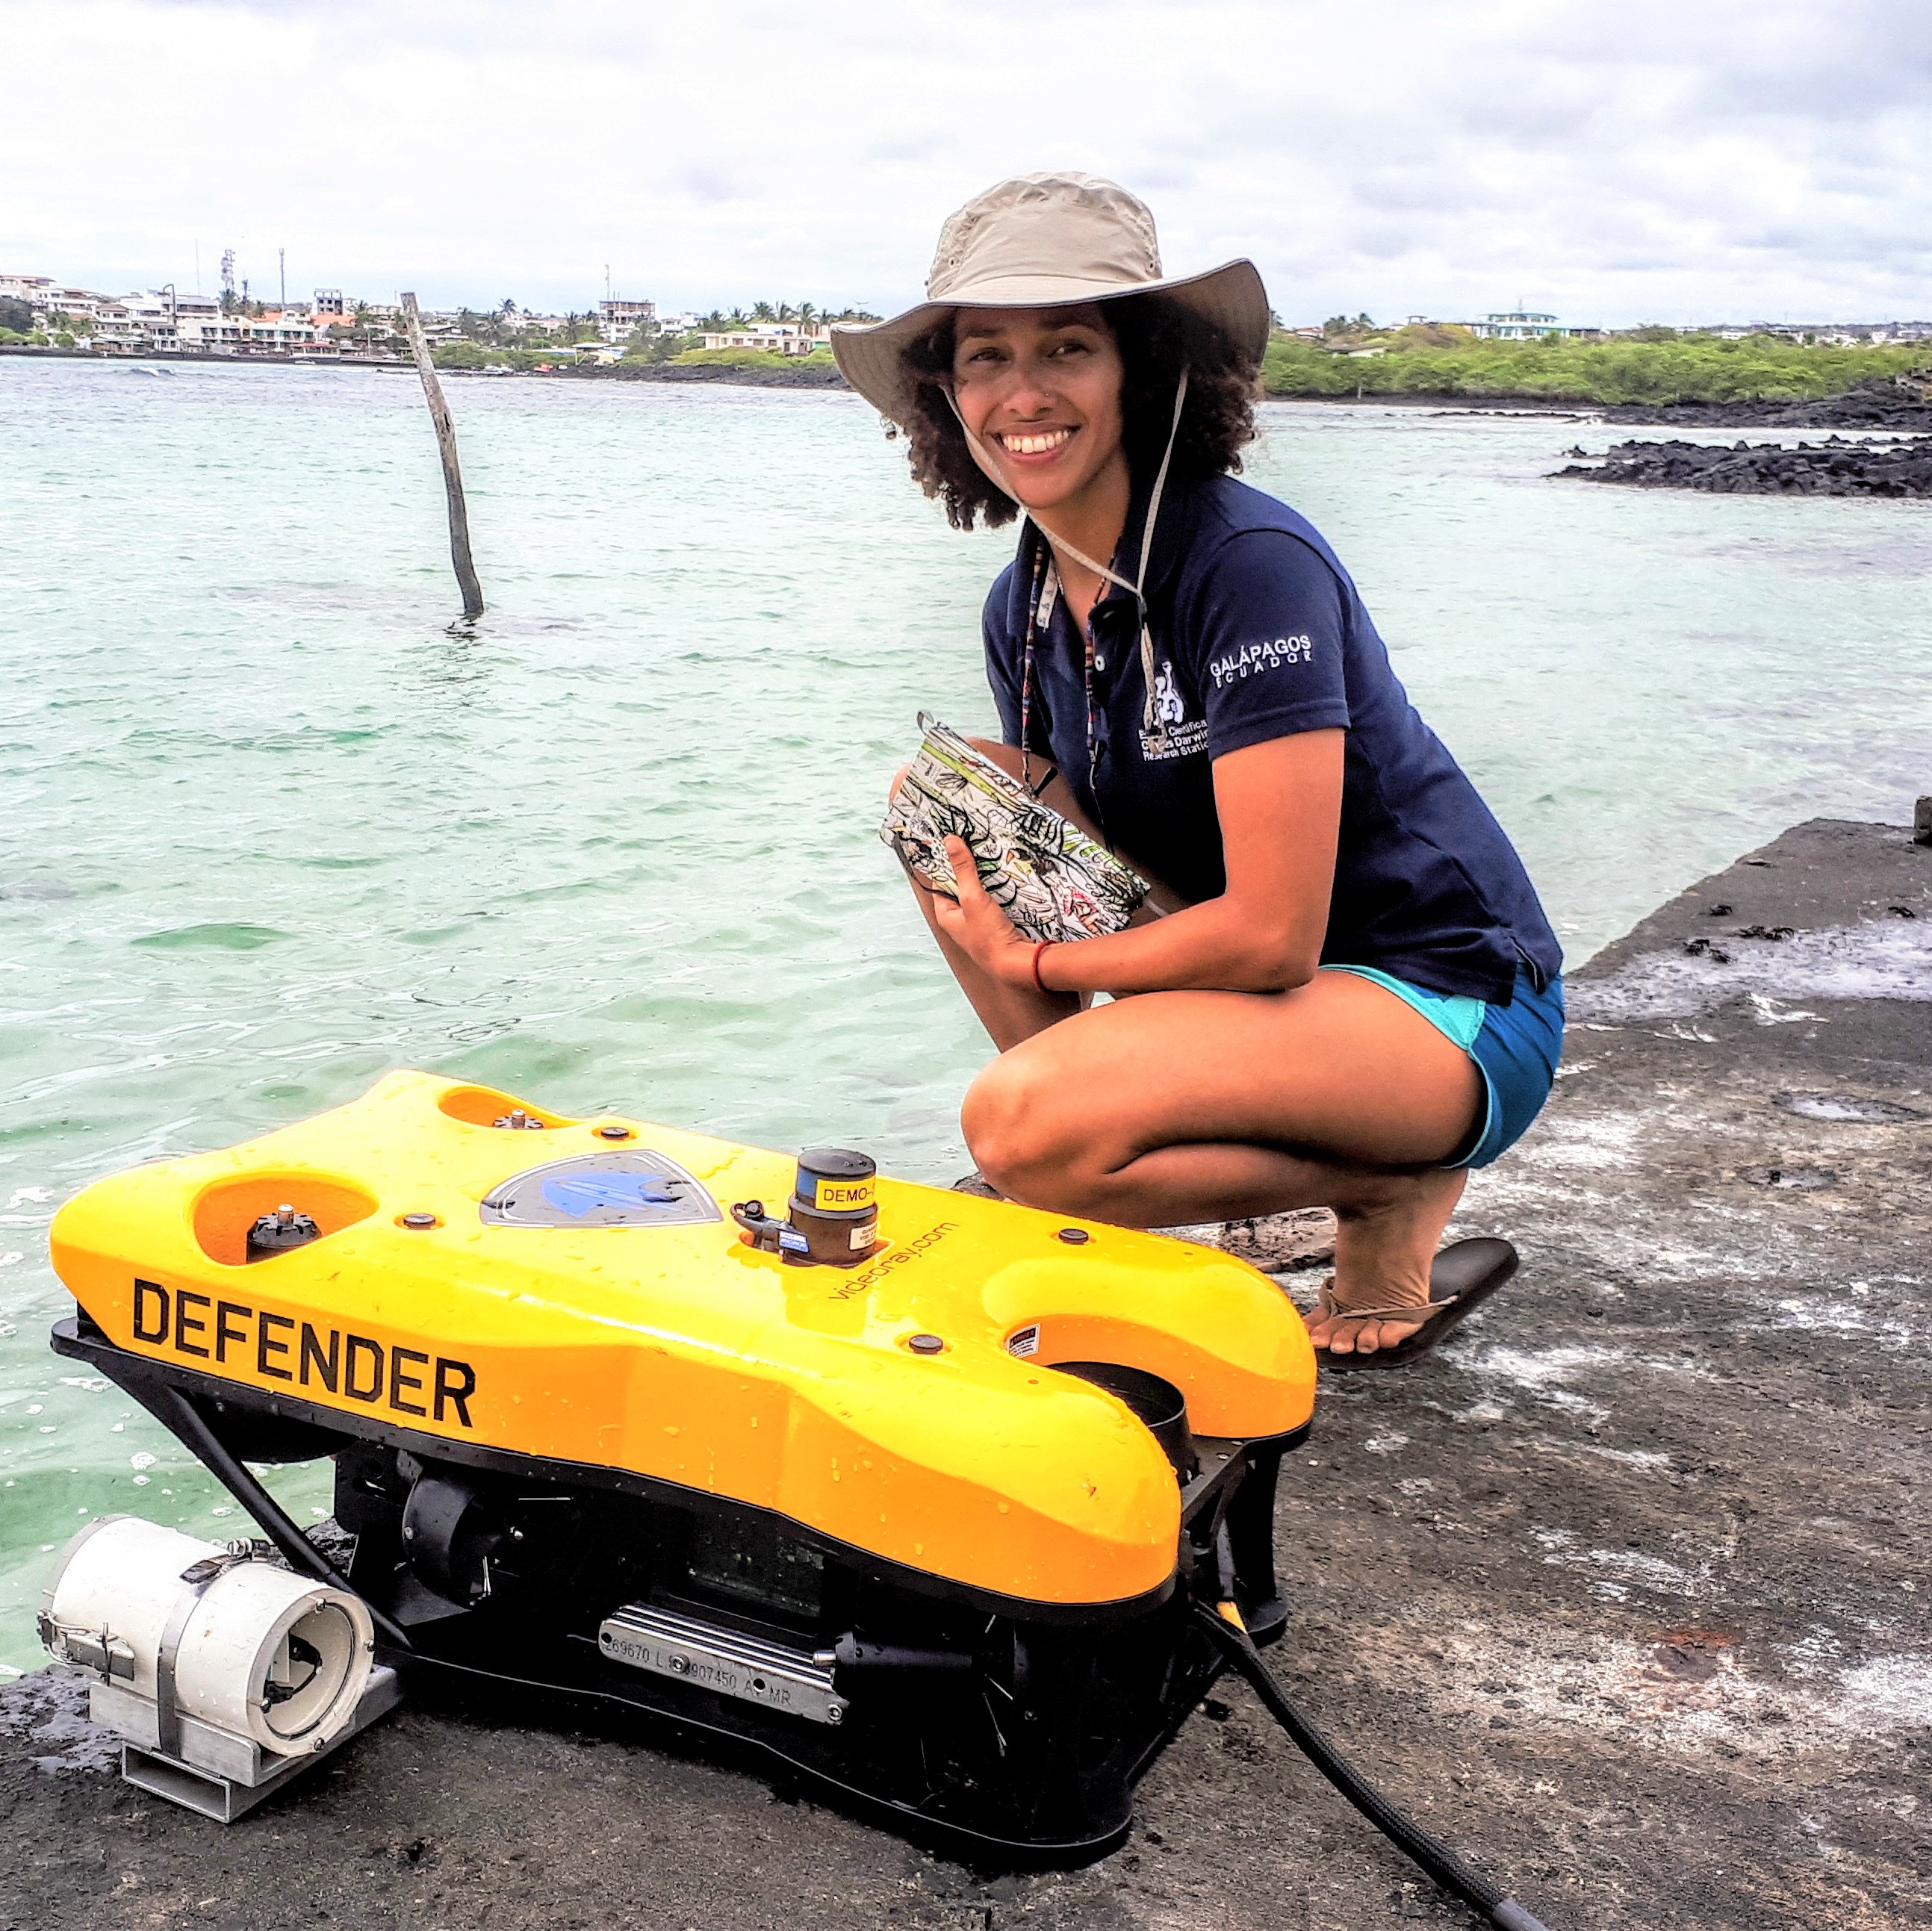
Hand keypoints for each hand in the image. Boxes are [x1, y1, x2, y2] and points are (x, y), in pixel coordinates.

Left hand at [928, 837, 1046, 989]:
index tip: (954, 845)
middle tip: (974, 848)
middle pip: (960, 887)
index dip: (946, 865)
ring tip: (991, 859)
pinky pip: (992, 902)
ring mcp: (977, 924)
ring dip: (984, 880)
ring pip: (978, 894)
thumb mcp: (972, 897)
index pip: (940, 883)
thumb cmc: (989, 936)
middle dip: (968, 870)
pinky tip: (1004, 880)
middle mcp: (959, 920)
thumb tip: (950, 842)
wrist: (1016, 962)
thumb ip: (963, 870)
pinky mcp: (994, 925)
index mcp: (945, 915)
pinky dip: (997, 890)